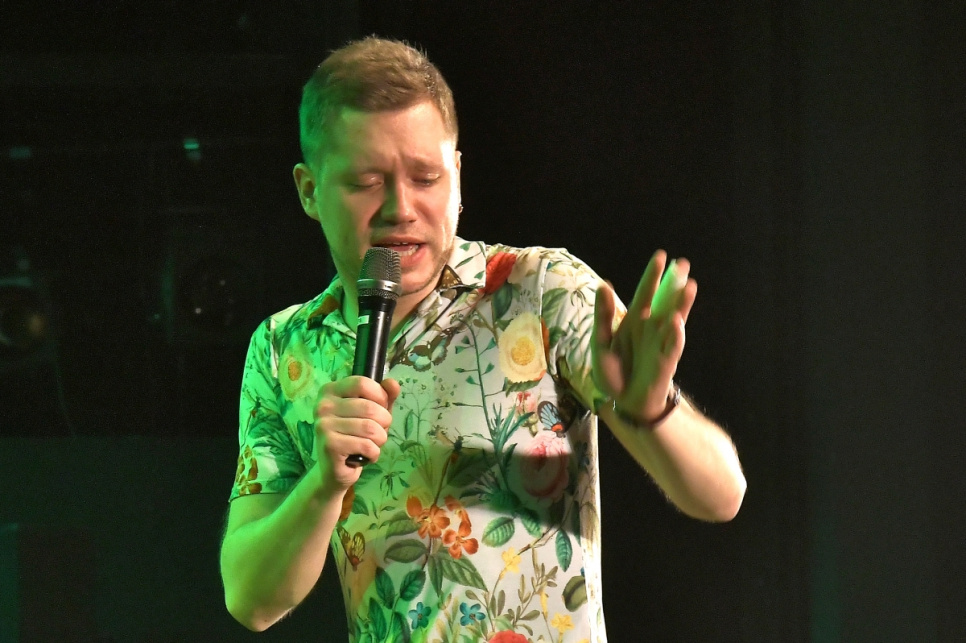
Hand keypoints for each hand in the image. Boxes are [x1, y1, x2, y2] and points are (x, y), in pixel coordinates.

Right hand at [314, 376, 400, 490]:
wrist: (334, 470)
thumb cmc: (355, 436)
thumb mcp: (372, 413)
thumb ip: (384, 397)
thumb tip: (393, 384)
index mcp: (330, 391)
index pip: (362, 383)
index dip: (380, 396)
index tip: (380, 408)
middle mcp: (323, 405)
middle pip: (370, 407)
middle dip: (384, 423)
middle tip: (377, 433)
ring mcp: (323, 425)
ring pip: (371, 428)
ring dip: (380, 439)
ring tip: (371, 444)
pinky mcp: (330, 445)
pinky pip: (366, 445)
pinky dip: (374, 453)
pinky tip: (365, 456)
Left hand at [593, 250, 696, 422]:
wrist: (622, 400)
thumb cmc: (613, 370)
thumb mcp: (601, 341)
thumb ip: (603, 314)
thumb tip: (604, 284)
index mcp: (635, 320)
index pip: (646, 293)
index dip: (653, 276)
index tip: (661, 256)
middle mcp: (652, 328)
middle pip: (666, 301)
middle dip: (674, 283)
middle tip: (683, 263)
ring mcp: (661, 343)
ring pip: (675, 318)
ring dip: (682, 303)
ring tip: (690, 285)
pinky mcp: (666, 361)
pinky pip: (673, 346)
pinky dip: (675, 334)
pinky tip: (676, 321)